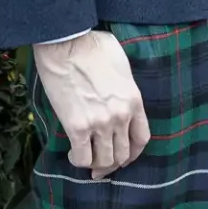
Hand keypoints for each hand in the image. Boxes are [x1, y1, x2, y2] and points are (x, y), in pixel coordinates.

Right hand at [32, 31, 150, 178]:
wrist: (65, 43)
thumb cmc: (91, 45)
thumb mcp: (121, 63)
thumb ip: (125, 84)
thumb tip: (118, 91)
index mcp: (134, 101)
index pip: (142, 139)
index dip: (133, 152)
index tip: (124, 155)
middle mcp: (121, 116)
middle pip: (123, 154)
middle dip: (113, 163)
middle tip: (101, 163)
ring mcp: (100, 123)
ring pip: (105, 160)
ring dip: (96, 164)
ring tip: (87, 160)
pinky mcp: (77, 127)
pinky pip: (83, 157)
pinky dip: (79, 161)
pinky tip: (73, 153)